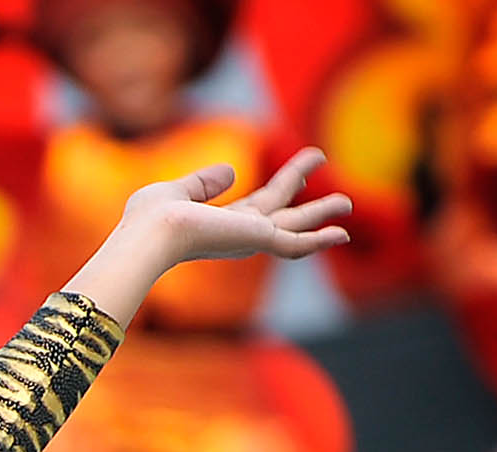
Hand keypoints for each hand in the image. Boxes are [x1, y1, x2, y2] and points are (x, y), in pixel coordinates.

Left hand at [70, 149, 351, 323]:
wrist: (149, 235)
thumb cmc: (149, 220)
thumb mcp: (176, 192)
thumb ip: (202, 183)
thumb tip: (231, 172)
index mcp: (220, 224)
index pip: (259, 204)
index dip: (283, 183)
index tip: (305, 162)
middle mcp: (237, 235)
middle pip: (281, 210)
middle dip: (303, 191)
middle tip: (329, 172)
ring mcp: (249, 239)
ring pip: (294, 226)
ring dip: (321, 214)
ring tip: (348, 202)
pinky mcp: (258, 241)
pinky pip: (295, 244)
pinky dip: (319, 240)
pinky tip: (343, 235)